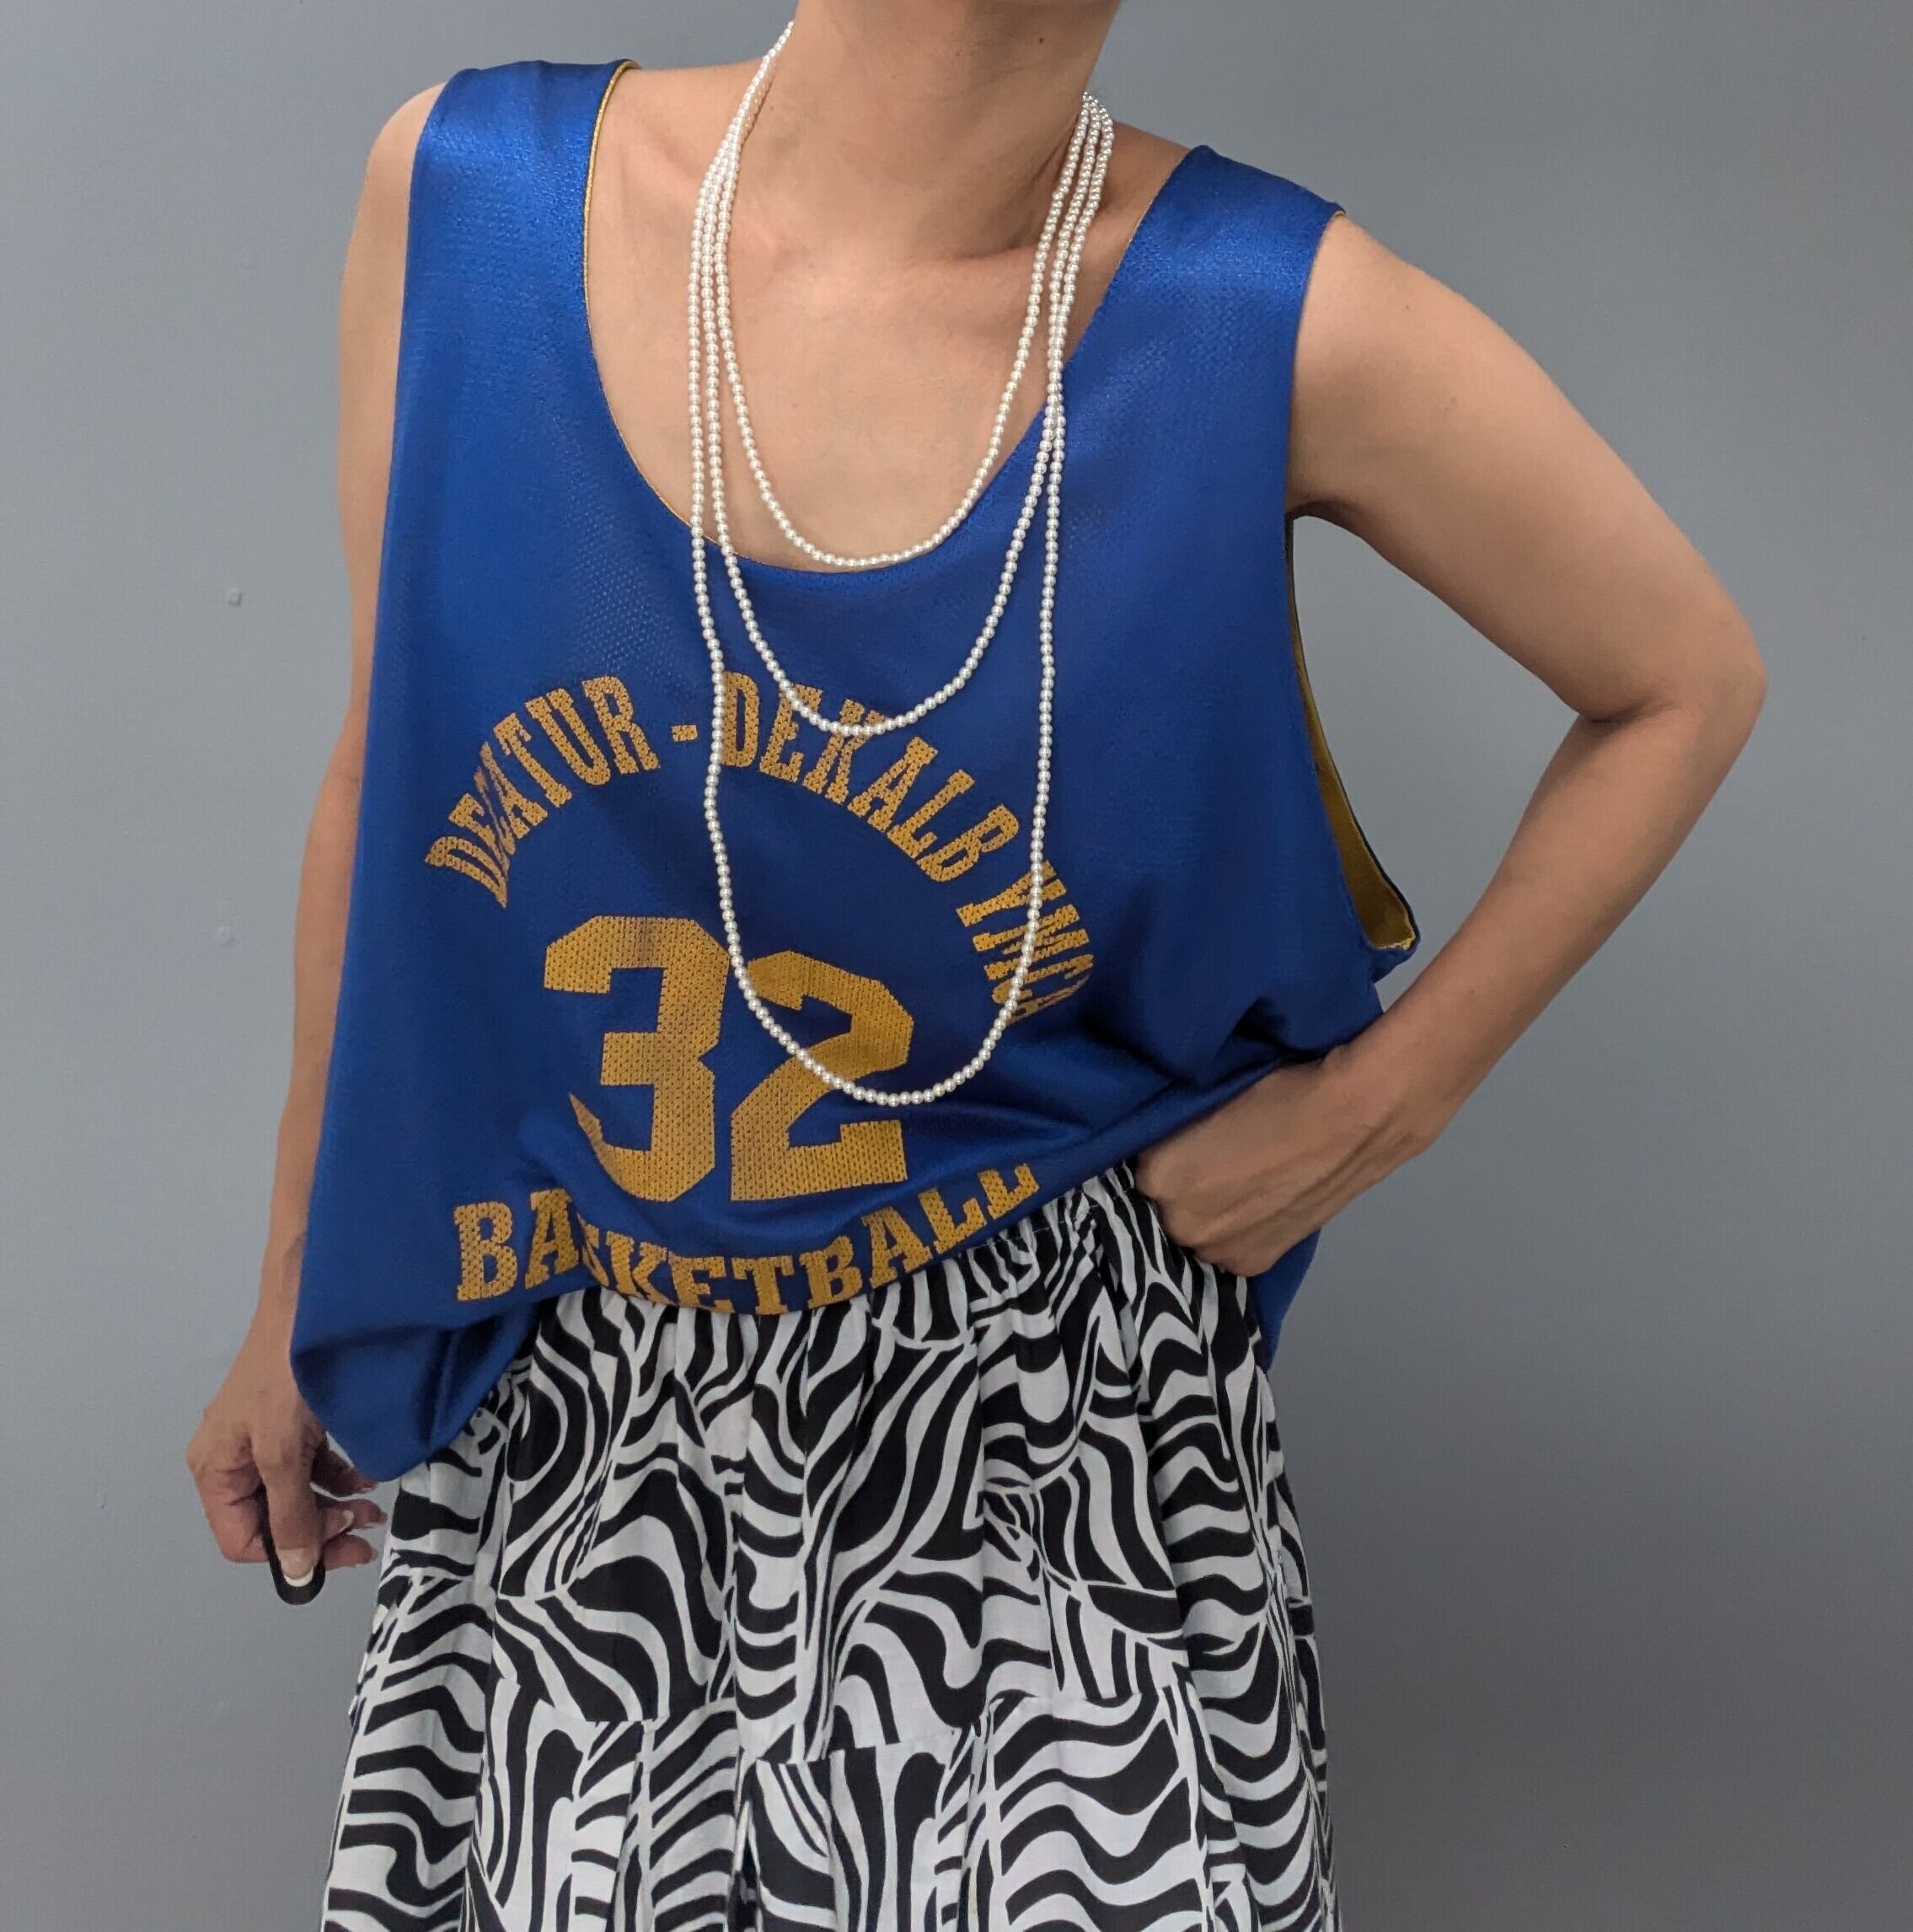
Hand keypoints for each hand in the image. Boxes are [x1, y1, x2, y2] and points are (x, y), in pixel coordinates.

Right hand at [186, 1299, 383, 1584]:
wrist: (310, 1303)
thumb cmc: (287, 1375)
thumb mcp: (284, 1452)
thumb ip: (289, 1513)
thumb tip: (297, 1571)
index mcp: (215, 1470)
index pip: (243, 1540)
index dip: (292, 1553)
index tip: (341, 1549)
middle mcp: (233, 1459)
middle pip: (272, 1519)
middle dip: (319, 1529)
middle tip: (366, 1530)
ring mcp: (263, 1439)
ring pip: (296, 1493)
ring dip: (333, 1505)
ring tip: (372, 1506)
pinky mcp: (291, 1421)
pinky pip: (311, 1465)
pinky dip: (338, 1476)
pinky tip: (367, 1476)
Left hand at [1133, 1038, 1438, 1275]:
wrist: (1351, 1119)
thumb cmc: (1278, 1092)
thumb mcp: (1206, 1098)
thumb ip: (1175, 1130)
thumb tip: (1165, 1139)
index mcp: (1159, 1175)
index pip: (1142, 1165)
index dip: (1168, 1151)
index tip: (1189, 1138)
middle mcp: (1179, 1222)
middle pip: (1166, 1203)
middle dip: (1186, 1185)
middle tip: (1220, 1158)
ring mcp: (1218, 1250)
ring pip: (1198, 1227)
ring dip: (1212, 1211)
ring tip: (1247, 1180)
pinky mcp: (1253, 1264)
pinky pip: (1231, 1246)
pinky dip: (1242, 1229)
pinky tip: (1264, 1201)